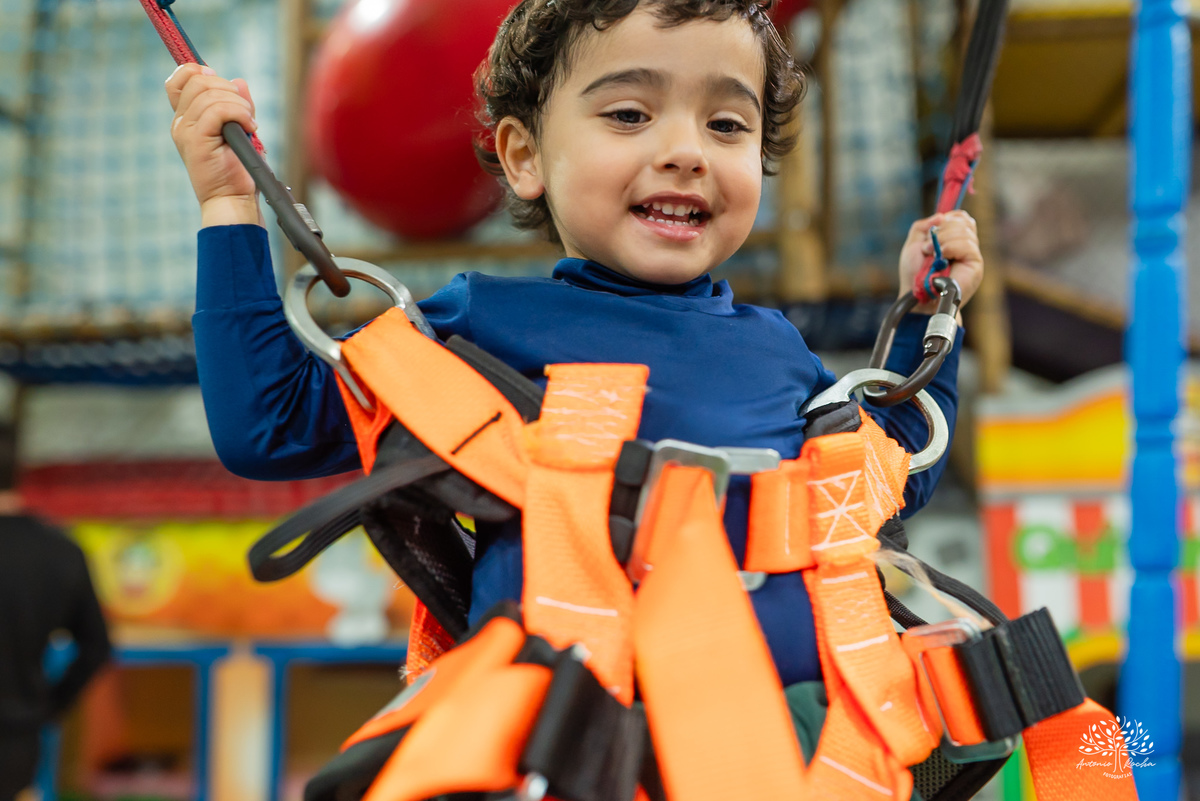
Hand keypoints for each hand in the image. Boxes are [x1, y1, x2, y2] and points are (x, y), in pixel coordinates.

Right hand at [165, 63, 261, 225]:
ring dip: (239, 105)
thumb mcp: (241, 130)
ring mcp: (186, 131)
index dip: (200, 72)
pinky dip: (240, 114)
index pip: (180, 80)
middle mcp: (181, 122)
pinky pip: (219, 110)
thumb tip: (239, 81)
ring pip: (211, 94)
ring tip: (250, 125)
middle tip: (245, 113)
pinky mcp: (196, 140)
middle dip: (228, 89)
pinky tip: (250, 128)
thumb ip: (237, 105)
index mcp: (187, 119)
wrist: (233, 200)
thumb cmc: (238, 171)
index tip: (226, 87)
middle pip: (198, 80)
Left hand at [897, 210, 983, 313]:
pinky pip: (968, 245)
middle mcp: (966, 246)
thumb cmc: (914, 274)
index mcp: (954, 239)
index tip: (933, 230)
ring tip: (931, 255)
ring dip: (943, 240)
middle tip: (927, 248)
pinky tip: (942, 257)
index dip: (948, 218)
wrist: (917, 296)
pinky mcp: (975, 264)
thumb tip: (940, 216)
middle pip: (964, 221)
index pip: (962, 218)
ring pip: (965, 232)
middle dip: (942, 230)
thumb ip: (922, 226)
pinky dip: (951, 247)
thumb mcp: (913, 245)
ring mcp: (972, 255)